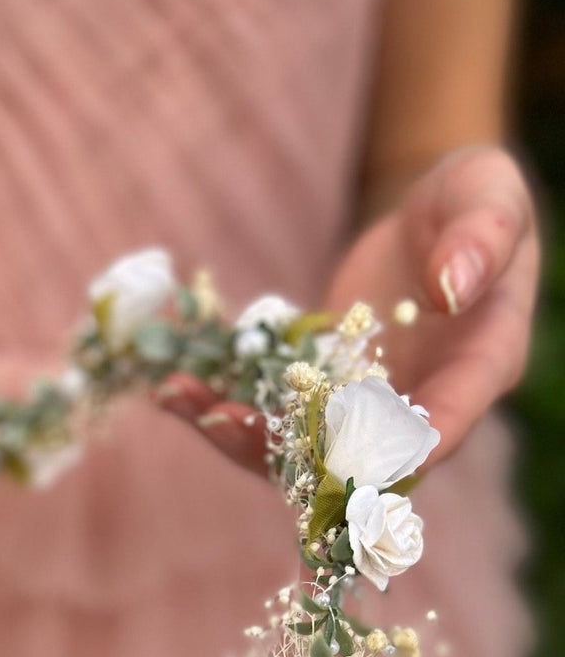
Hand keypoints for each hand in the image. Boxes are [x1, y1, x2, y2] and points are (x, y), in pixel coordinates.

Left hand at [161, 146, 539, 469]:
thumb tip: (455, 284)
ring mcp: (358, 413)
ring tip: (176, 394)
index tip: (361, 458)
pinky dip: (216, 401)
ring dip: (234, 430)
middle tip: (224, 421)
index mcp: (477, 369)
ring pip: (297, 447)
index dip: (406, 445)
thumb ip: (483, 237)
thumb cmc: (473, 206)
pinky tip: (167, 382)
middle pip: (355, 454)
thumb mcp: (489, 199)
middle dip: (284, 448)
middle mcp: (415, 408)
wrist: (431, 226)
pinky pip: (265, 413)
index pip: (448, 418)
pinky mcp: (314, 400)